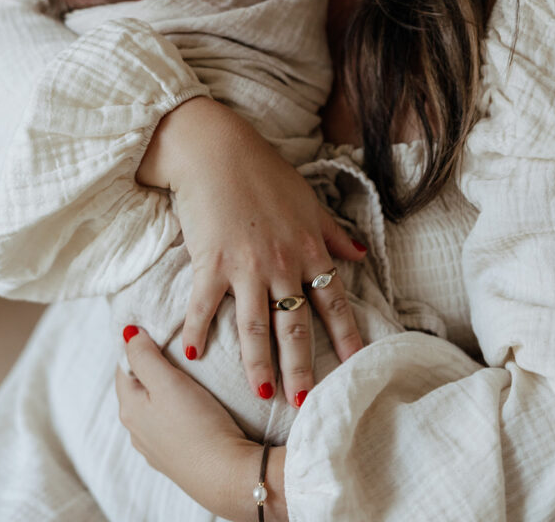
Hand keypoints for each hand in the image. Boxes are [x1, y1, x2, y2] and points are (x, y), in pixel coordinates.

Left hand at [117, 328, 287, 521]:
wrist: (228, 476)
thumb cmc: (198, 426)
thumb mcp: (167, 382)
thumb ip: (144, 356)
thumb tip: (127, 333)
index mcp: (129, 408)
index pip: (124, 365)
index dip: (139, 344)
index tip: (159, 329)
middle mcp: (137, 430)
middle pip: (139, 385)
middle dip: (153, 365)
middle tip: (178, 346)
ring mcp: (156, 446)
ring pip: (155, 405)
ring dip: (166, 388)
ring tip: (190, 373)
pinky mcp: (176, 457)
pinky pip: (171, 423)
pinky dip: (178, 409)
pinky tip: (196, 406)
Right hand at [138, 97, 365, 406]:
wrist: (218, 150)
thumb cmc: (264, 172)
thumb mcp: (308, 200)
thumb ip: (334, 231)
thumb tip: (361, 253)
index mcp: (310, 249)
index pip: (335, 303)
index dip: (348, 338)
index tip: (358, 368)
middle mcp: (283, 264)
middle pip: (297, 327)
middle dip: (303, 369)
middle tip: (309, 405)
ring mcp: (246, 267)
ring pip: (256, 327)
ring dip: (259, 365)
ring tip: (263, 397)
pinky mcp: (210, 263)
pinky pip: (204, 306)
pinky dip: (197, 331)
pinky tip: (193, 355)